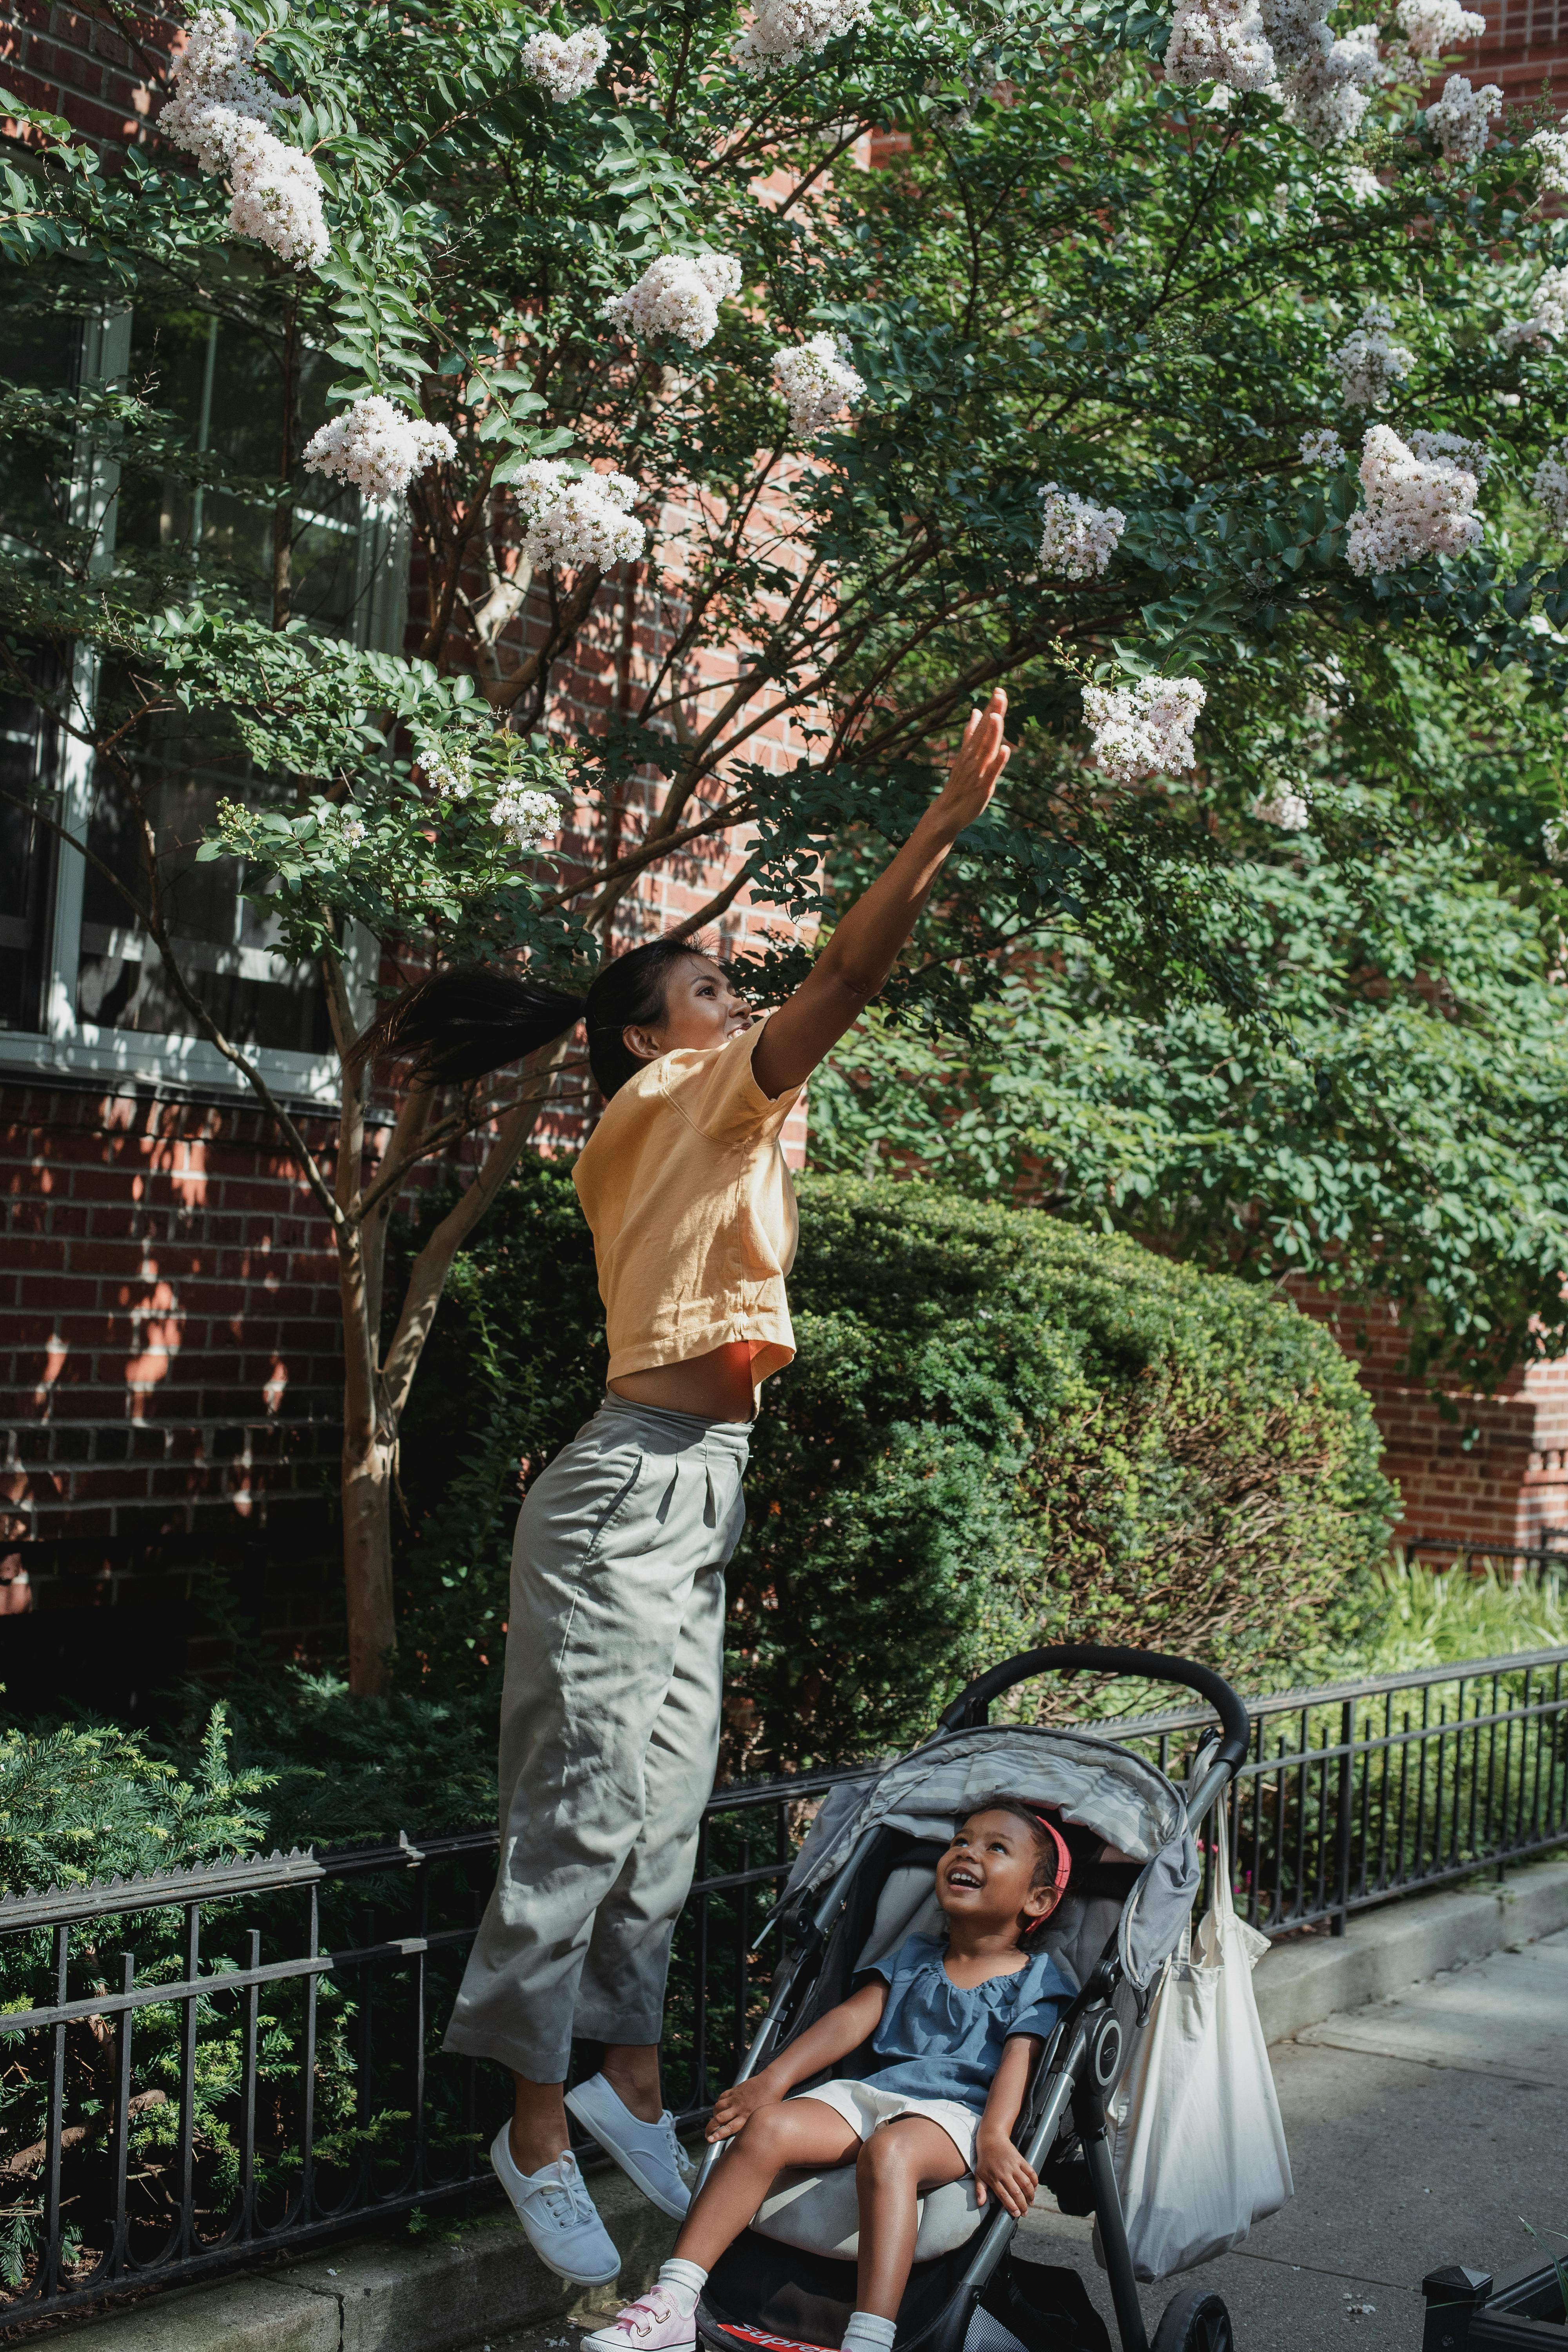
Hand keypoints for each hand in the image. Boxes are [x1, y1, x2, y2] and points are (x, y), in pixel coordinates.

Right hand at [706, 2068, 783, 2142]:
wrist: (772, 2083)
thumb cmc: (771, 2102)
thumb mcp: (762, 2118)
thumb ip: (752, 2125)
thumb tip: (745, 2135)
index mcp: (747, 2117)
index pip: (728, 2128)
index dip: (718, 2135)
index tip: (710, 2139)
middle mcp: (739, 2109)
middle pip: (719, 2119)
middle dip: (710, 2127)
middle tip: (707, 2133)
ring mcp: (736, 2099)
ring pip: (718, 2107)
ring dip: (714, 2114)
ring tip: (715, 2119)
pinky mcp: (735, 2090)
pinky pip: (722, 2097)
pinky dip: (719, 2102)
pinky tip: (720, 2106)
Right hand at [931, 688, 1011, 832]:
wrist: (947, 812)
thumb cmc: (959, 784)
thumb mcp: (965, 754)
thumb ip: (971, 733)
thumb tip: (975, 710)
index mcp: (970, 749)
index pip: (982, 725)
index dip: (991, 708)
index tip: (999, 689)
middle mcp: (973, 757)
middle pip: (984, 732)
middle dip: (992, 713)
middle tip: (1000, 693)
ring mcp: (977, 771)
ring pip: (986, 749)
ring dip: (992, 733)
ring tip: (997, 716)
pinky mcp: (983, 786)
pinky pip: (991, 772)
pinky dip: (998, 761)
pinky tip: (1005, 749)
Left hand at [973, 2128, 1037, 2219]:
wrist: (991, 2139)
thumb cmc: (984, 2160)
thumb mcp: (979, 2174)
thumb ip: (979, 2190)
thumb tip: (980, 2203)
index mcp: (993, 2178)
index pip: (1004, 2196)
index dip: (1011, 2206)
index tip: (1017, 2214)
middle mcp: (1004, 2172)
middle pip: (1016, 2192)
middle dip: (1022, 2205)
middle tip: (1025, 2212)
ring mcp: (1013, 2165)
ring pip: (1025, 2183)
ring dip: (1030, 2194)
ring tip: (1031, 2202)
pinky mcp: (1020, 2159)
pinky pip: (1030, 2171)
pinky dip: (1035, 2180)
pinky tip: (1034, 2188)